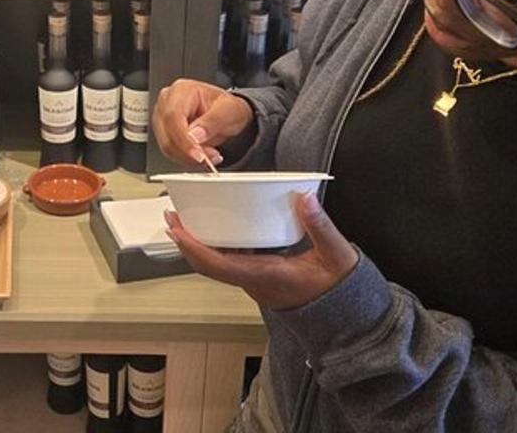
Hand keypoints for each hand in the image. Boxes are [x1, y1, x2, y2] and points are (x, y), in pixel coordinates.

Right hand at [152, 79, 254, 166]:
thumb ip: (213, 121)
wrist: (226, 114)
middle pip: (167, 133)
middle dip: (189, 151)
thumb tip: (195, 136)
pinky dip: (187, 158)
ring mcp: (162, 118)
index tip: (199, 155)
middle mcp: (167, 102)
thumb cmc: (226, 107)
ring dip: (189, 157)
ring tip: (211, 155)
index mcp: (181, 90)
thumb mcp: (229, 110)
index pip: (174, 116)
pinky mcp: (164, 133)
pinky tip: (202, 155)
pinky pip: (170, 152)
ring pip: (167, 146)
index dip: (184, 139)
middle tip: (211, 157)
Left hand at [165, 193, 359, 310]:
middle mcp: (252, 281)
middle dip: (186, 241)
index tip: (177, 229)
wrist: (344, 318)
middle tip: (172, 215)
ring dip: (198, 243)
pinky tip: (216, 228)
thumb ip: (321, 226)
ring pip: (216, 265)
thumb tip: (304, 198)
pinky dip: (215, 246)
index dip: (194, 248)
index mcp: (265, 275)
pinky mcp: (257, 277)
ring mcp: (253, 281)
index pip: (219, 265)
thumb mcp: (336, 255)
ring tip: (186, 217)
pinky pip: (228, 263)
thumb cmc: (338, 288)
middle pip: (208, 265)